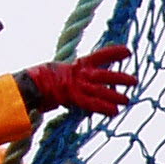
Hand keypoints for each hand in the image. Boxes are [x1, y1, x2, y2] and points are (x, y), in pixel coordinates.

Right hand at [18, 44, 135, 115]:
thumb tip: (89, 82)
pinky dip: (103, 108)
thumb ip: (78, 76)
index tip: (128, 51)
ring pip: (101, 90)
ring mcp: (77, 86)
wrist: (29, 84)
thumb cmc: (43, 79)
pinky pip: (92, 104)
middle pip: (105, 75)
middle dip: (120, 78)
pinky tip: (114, 112)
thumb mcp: (63, 73)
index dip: (114, 53)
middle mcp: (80, 74)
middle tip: (135, 81)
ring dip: (115, 95)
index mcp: (78, 65)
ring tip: (127, 100)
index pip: (100, 56)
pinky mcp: (73, 98)